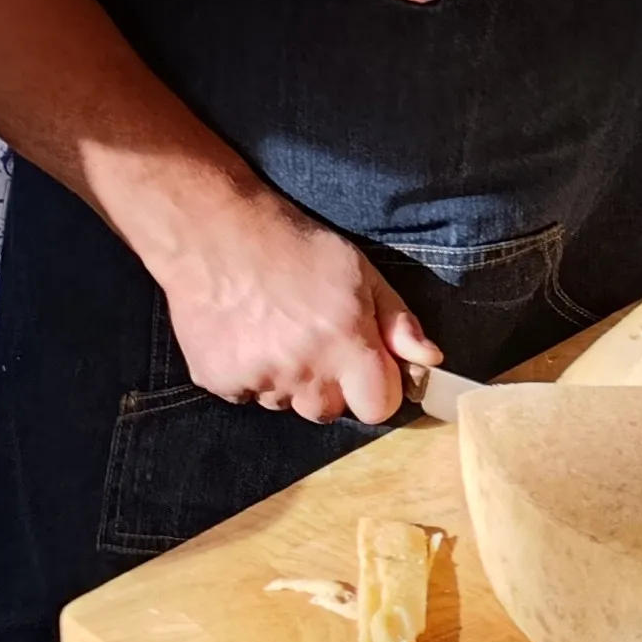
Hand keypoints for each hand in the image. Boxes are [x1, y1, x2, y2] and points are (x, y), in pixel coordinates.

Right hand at [151, 188, 440, 424]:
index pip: (379, 407)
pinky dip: (250, 374)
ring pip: (287, 404)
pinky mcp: (219, 381)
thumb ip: (396, 320)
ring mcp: (258, 379)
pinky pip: (247, 395)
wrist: (211, 230)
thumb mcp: (358, 270)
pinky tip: (245, 334)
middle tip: (314, 339)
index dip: (377, 387)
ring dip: (289, 380)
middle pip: (330, 411)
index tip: (365, 364)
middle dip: (331, 385)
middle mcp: (304, 369)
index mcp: (344, 341)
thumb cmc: (292, 243)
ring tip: (274, 330)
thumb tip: (430, 359)